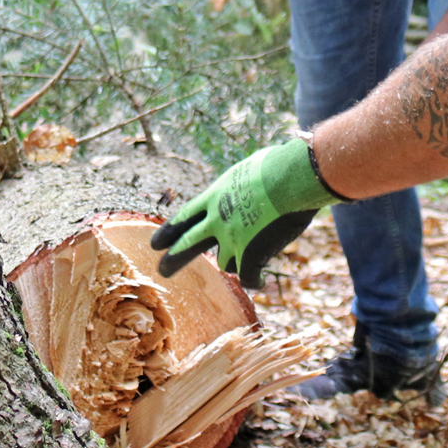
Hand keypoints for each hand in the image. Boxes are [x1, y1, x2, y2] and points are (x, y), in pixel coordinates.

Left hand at [150, 139, 343, 287]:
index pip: (185, 217)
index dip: (170, 231)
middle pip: (187, 244)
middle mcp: (216, 219)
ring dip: (235, 260)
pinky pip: (247, 277)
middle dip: (174, 259)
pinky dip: (254, 280)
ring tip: (248, 258)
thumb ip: (243, 182)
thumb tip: (251, 180)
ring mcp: (232, 238)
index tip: (156, 243)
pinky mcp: (250, 254)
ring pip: (225, 262)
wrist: (292, 177)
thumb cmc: (278, 165)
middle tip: (163, 270)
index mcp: (214, 196)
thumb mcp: (250, 168)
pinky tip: (258, 281)